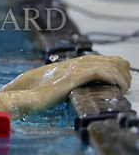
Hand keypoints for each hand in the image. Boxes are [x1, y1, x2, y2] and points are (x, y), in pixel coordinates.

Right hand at [0, 54, 131, 108]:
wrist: (29, 95)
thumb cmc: (40, 93)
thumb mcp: (60, 85)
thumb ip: (72, 82)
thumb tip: (84, 88)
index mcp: (75, 63)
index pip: (105, 59)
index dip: (118, 68)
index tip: (121, 82)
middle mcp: (78, 62)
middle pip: (112, 60)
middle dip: (124, 73)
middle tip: (125, 87)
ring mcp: (77, 68)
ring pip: (111, 65)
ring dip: (123, 78)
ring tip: (124, 89)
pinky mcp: (77, 76)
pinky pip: (104, 73)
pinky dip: (115, 80)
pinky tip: (117, 88)